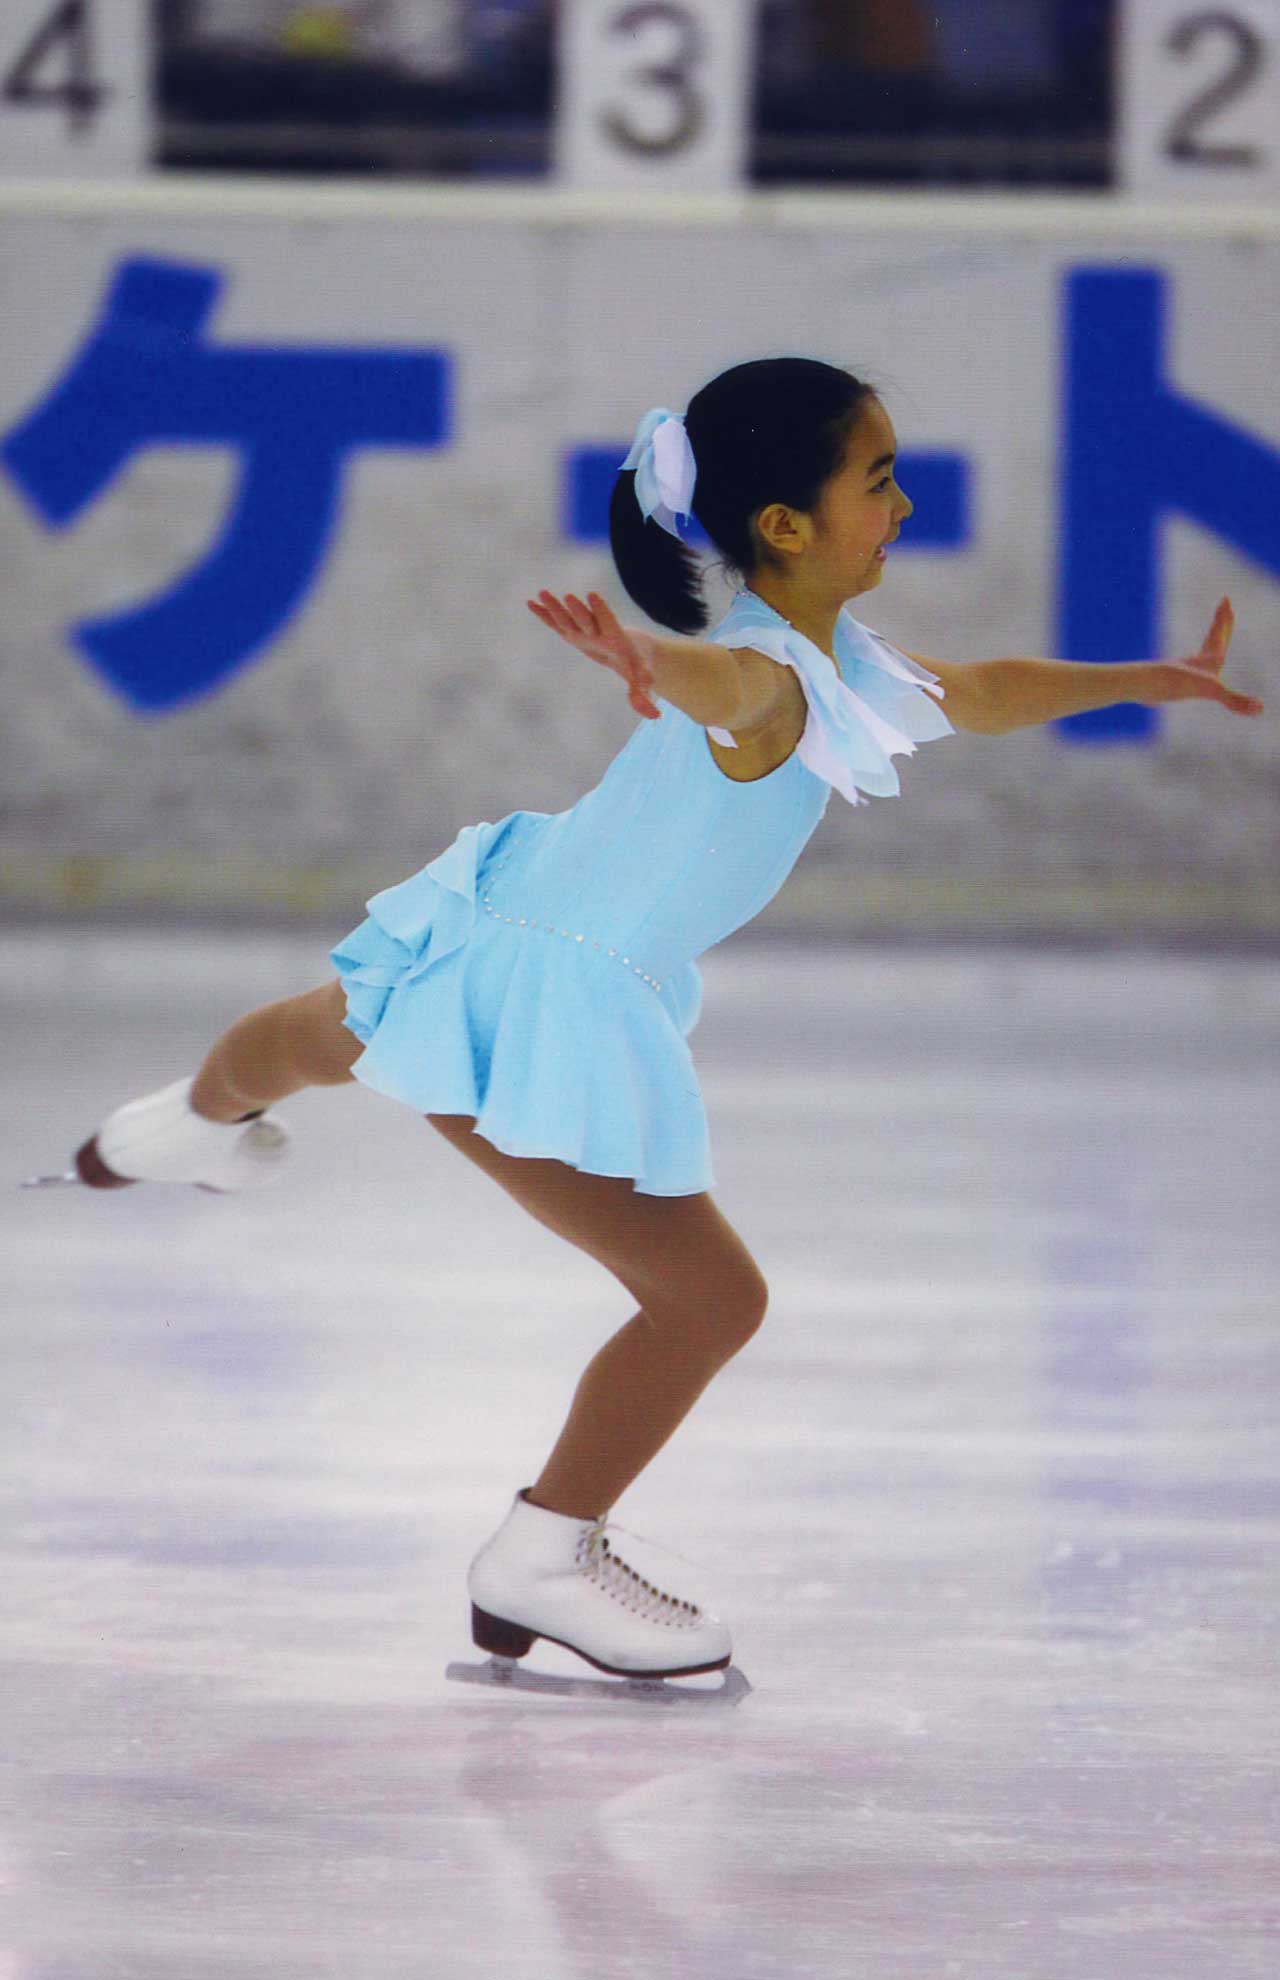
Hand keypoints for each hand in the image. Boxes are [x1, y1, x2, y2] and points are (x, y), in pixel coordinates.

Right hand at [527, 590, 662, 719]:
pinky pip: (557, 623)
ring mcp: (584, 630)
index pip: (608, 622)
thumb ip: (643, 695)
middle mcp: (597, 630)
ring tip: (541, 592)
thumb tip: (653, 716)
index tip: (593, 595)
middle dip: (577, 610)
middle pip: (586, 619)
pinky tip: (531, 603)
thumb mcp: (641, 679)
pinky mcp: (573, 633)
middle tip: (568, 597)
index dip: (601, 610)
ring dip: (555, 607)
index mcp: (614, 638)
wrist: (633, 649)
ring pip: (568, 617)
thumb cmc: (638, 664)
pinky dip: (545, 614)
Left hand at [1142, 598, 1262, 716]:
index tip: (1226, 599)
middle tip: (1225, 606)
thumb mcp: (1212, 692)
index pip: (1219, 635)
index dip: (1224, 619)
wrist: (1146, 687)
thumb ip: (1236, 701)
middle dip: (1221, 622)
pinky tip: (1192, 671)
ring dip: (1210, 642)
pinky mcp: (1175, 683)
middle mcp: (1197, 663)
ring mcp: (1186, 672)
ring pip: (1200, 653)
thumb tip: (1260, 710)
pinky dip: (1194, 667)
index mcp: (1208, 660)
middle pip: (1213, 637)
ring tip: (1213, 638)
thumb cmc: (1178, 684)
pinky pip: (1188, 671)